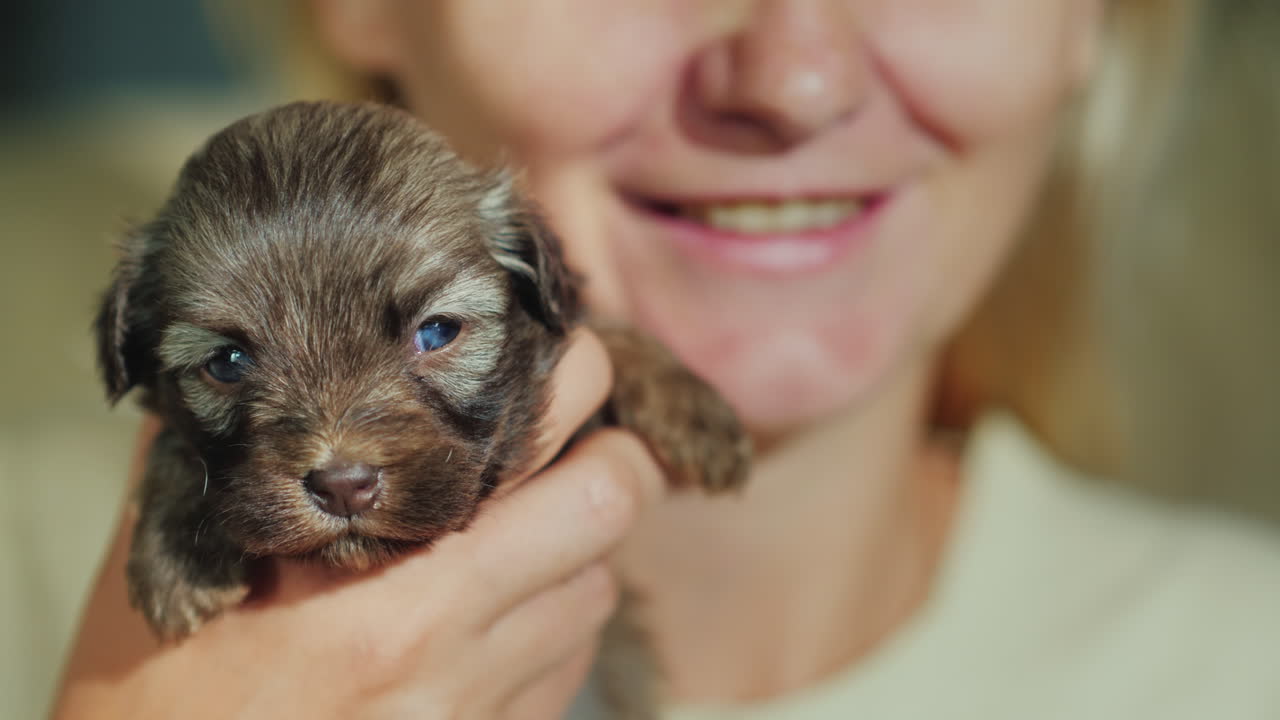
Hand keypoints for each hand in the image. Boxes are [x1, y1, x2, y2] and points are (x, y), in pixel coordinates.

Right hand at [52, 329, 665, 719]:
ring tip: (520, 526)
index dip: (583, 392)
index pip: (560, 469)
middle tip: (578, 433)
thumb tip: (252, 367)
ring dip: (575, 548)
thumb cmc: (151, 703)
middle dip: (614, 457)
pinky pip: (565, 671)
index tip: (565, 361)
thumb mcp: (172, 568)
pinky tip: (494, 613)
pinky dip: (550, 625)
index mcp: (394, 602)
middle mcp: (456, 661)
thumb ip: (221, 456)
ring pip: (595, 593)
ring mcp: (477, 718)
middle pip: (610, 516)